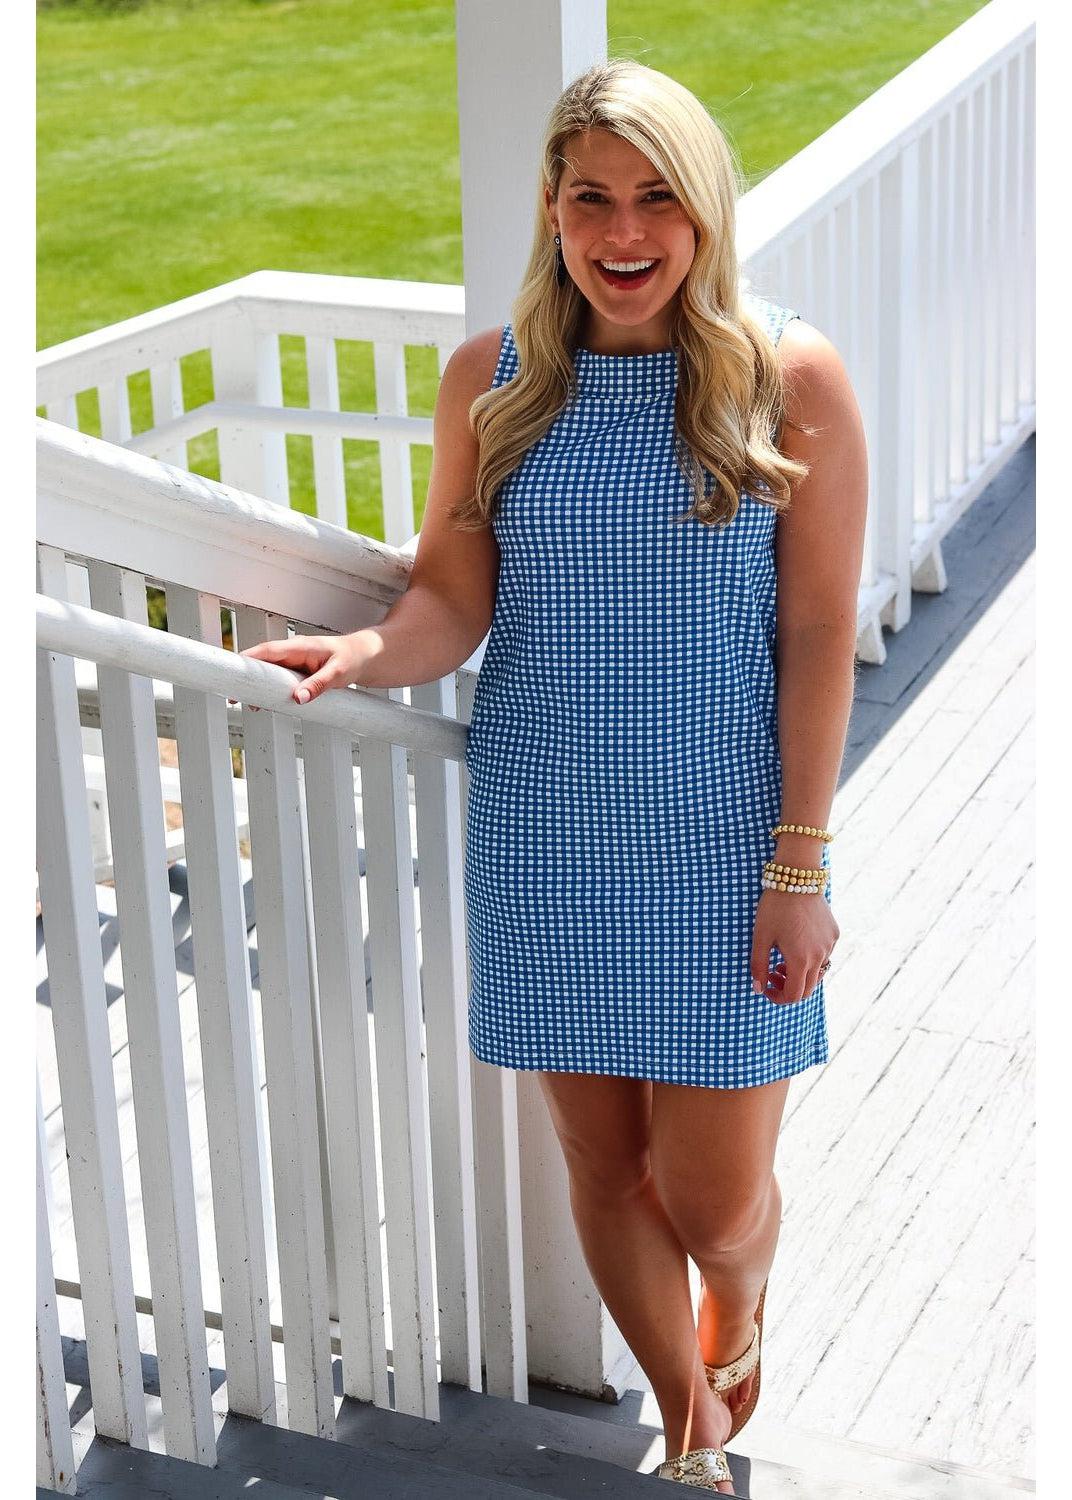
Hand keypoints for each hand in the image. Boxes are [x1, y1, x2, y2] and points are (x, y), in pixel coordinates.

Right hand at [227, 631, 376, 710]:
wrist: (365, 656)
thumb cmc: (353, 659)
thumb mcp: (338, 673)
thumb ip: (319, 685)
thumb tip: (298, 698)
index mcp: (300, 646)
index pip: (268, 650)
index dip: (249, 659)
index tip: (234, 671)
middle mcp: (293, 652)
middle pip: (262, 662)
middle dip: (246, 676)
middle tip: (233, 695)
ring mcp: (294, 662)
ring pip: (268, 672)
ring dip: (256, 686)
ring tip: (244, 704)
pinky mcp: (297, 672)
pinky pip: (278, 680)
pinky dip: (269, 691)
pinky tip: (263, 704)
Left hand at [750, 889, 838, 1004]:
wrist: (796, 877)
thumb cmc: (774, 907)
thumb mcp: (761, 937)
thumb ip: (759, 966)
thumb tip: (758, 989)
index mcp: (801, 960)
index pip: (794, 995)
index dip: (778, 997)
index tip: (766, 987)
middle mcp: (820, 956)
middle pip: (808, 988)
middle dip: (788, 988)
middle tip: (772, 973)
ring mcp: (829, 945)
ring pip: (818, 972)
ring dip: (800, 974)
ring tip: (782, 958)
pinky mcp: (834, 933)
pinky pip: (824, 954)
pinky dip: (810, 958)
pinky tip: (796, 942)